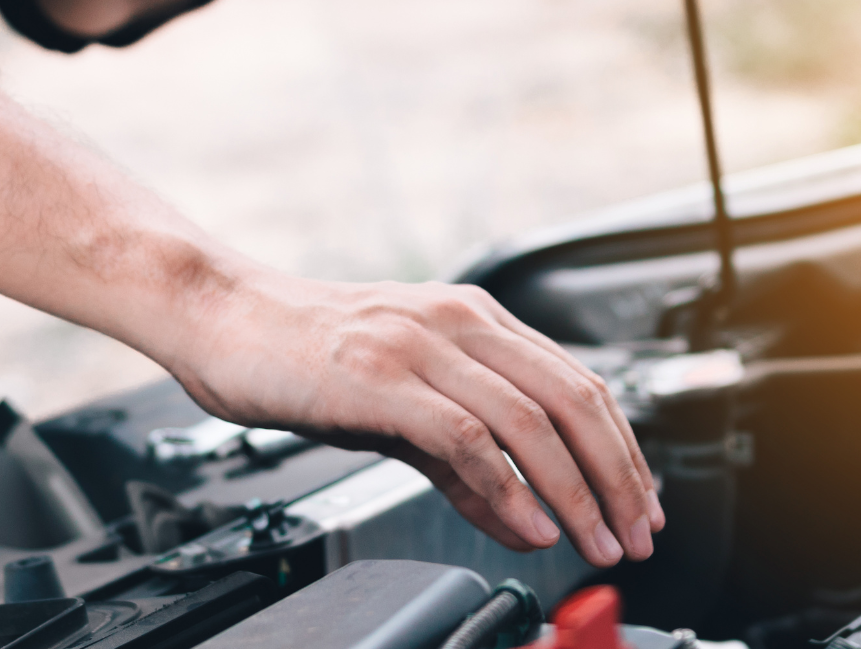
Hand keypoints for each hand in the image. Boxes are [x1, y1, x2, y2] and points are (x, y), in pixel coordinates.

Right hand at [168, 272, 665, 566]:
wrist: (219, 316)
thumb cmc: (303, 356)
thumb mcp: (401, 411)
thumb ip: (468, 466)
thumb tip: (530, 520)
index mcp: (473, 317)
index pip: (579, 382)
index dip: (622, 450)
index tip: (641, 506)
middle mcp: (457, 320)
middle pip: (572, 400)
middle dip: (616, 477)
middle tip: (634, 537)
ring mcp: (420, 344)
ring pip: (530, 420)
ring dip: (574, 492)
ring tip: (593, 542)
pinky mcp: (381, 376)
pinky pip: (466, 436)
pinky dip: (507, 487)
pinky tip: (526, 525)